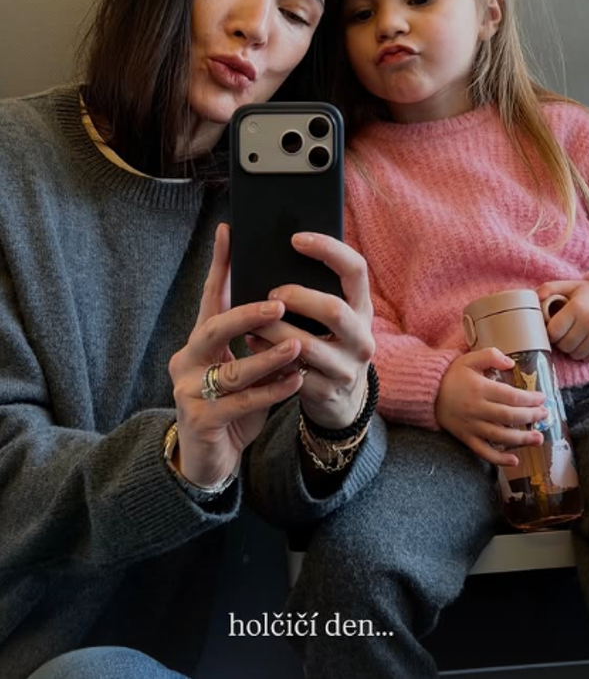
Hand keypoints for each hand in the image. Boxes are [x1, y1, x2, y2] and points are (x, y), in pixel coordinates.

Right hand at [168, 223, 303, 488]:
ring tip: (297, 346)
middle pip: (213, 329)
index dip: (220, 265)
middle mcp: (187, 360)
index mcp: (200, 342)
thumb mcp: (246, 368)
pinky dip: (271, 390)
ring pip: (230, 369)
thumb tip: (290, 306)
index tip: (229, 231)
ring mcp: (189, 391)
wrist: (210, 460)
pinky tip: (294, 381)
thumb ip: (260, 342)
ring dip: (267, 357)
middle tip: (278, 304)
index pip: (211, 297)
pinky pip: (240, 402)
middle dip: (247, 314)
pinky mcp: (200, 419)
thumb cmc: (233, 406)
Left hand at [247, 232, 374, 429]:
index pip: (356, 269)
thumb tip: (275, 254)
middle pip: (334, 310)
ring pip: (309, 345)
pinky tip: (253, 345)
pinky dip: (270, 357)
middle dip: (298, 297)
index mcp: (362, 308)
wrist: (343, 399)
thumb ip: (319, 291)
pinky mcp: (327, 392)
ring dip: (276, 331)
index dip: (328, 250)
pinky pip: (295, 373)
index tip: (295, 239)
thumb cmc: (329, 343)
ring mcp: (346, 367)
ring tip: (253, 322)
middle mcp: (362, 337)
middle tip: (272, 293)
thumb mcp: (336, 318)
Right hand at [435, 349, 547, 466]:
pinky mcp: (465, 437)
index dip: (530, 399)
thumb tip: (511, 363)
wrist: (427, 392)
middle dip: (531, 416)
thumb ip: (490, 356)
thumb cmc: (452, 375)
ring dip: (522, 439)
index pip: (511, 396)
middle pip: (509, 416)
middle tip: (545, 414)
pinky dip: (499, 459)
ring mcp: (471, 425)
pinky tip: (515, 460)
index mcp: (479, 388)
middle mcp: (476, 408)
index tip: (542, 398)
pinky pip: (483, 452)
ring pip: (500, 437)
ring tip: (538, 438)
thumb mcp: (469, 359)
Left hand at [536, 279, 588, 361]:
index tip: (553, 328)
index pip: (553, 332)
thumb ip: (550, 288)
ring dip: (571, 349)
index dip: (550, 332)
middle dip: (560, 341)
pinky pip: (588, 359)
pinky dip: (584, 354)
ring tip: (574, 336)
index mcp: (578, 308)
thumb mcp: (571, 286)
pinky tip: (585, 342)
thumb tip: (533, 295)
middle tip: (564, 332)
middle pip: (563, 345)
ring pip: (575, 354)